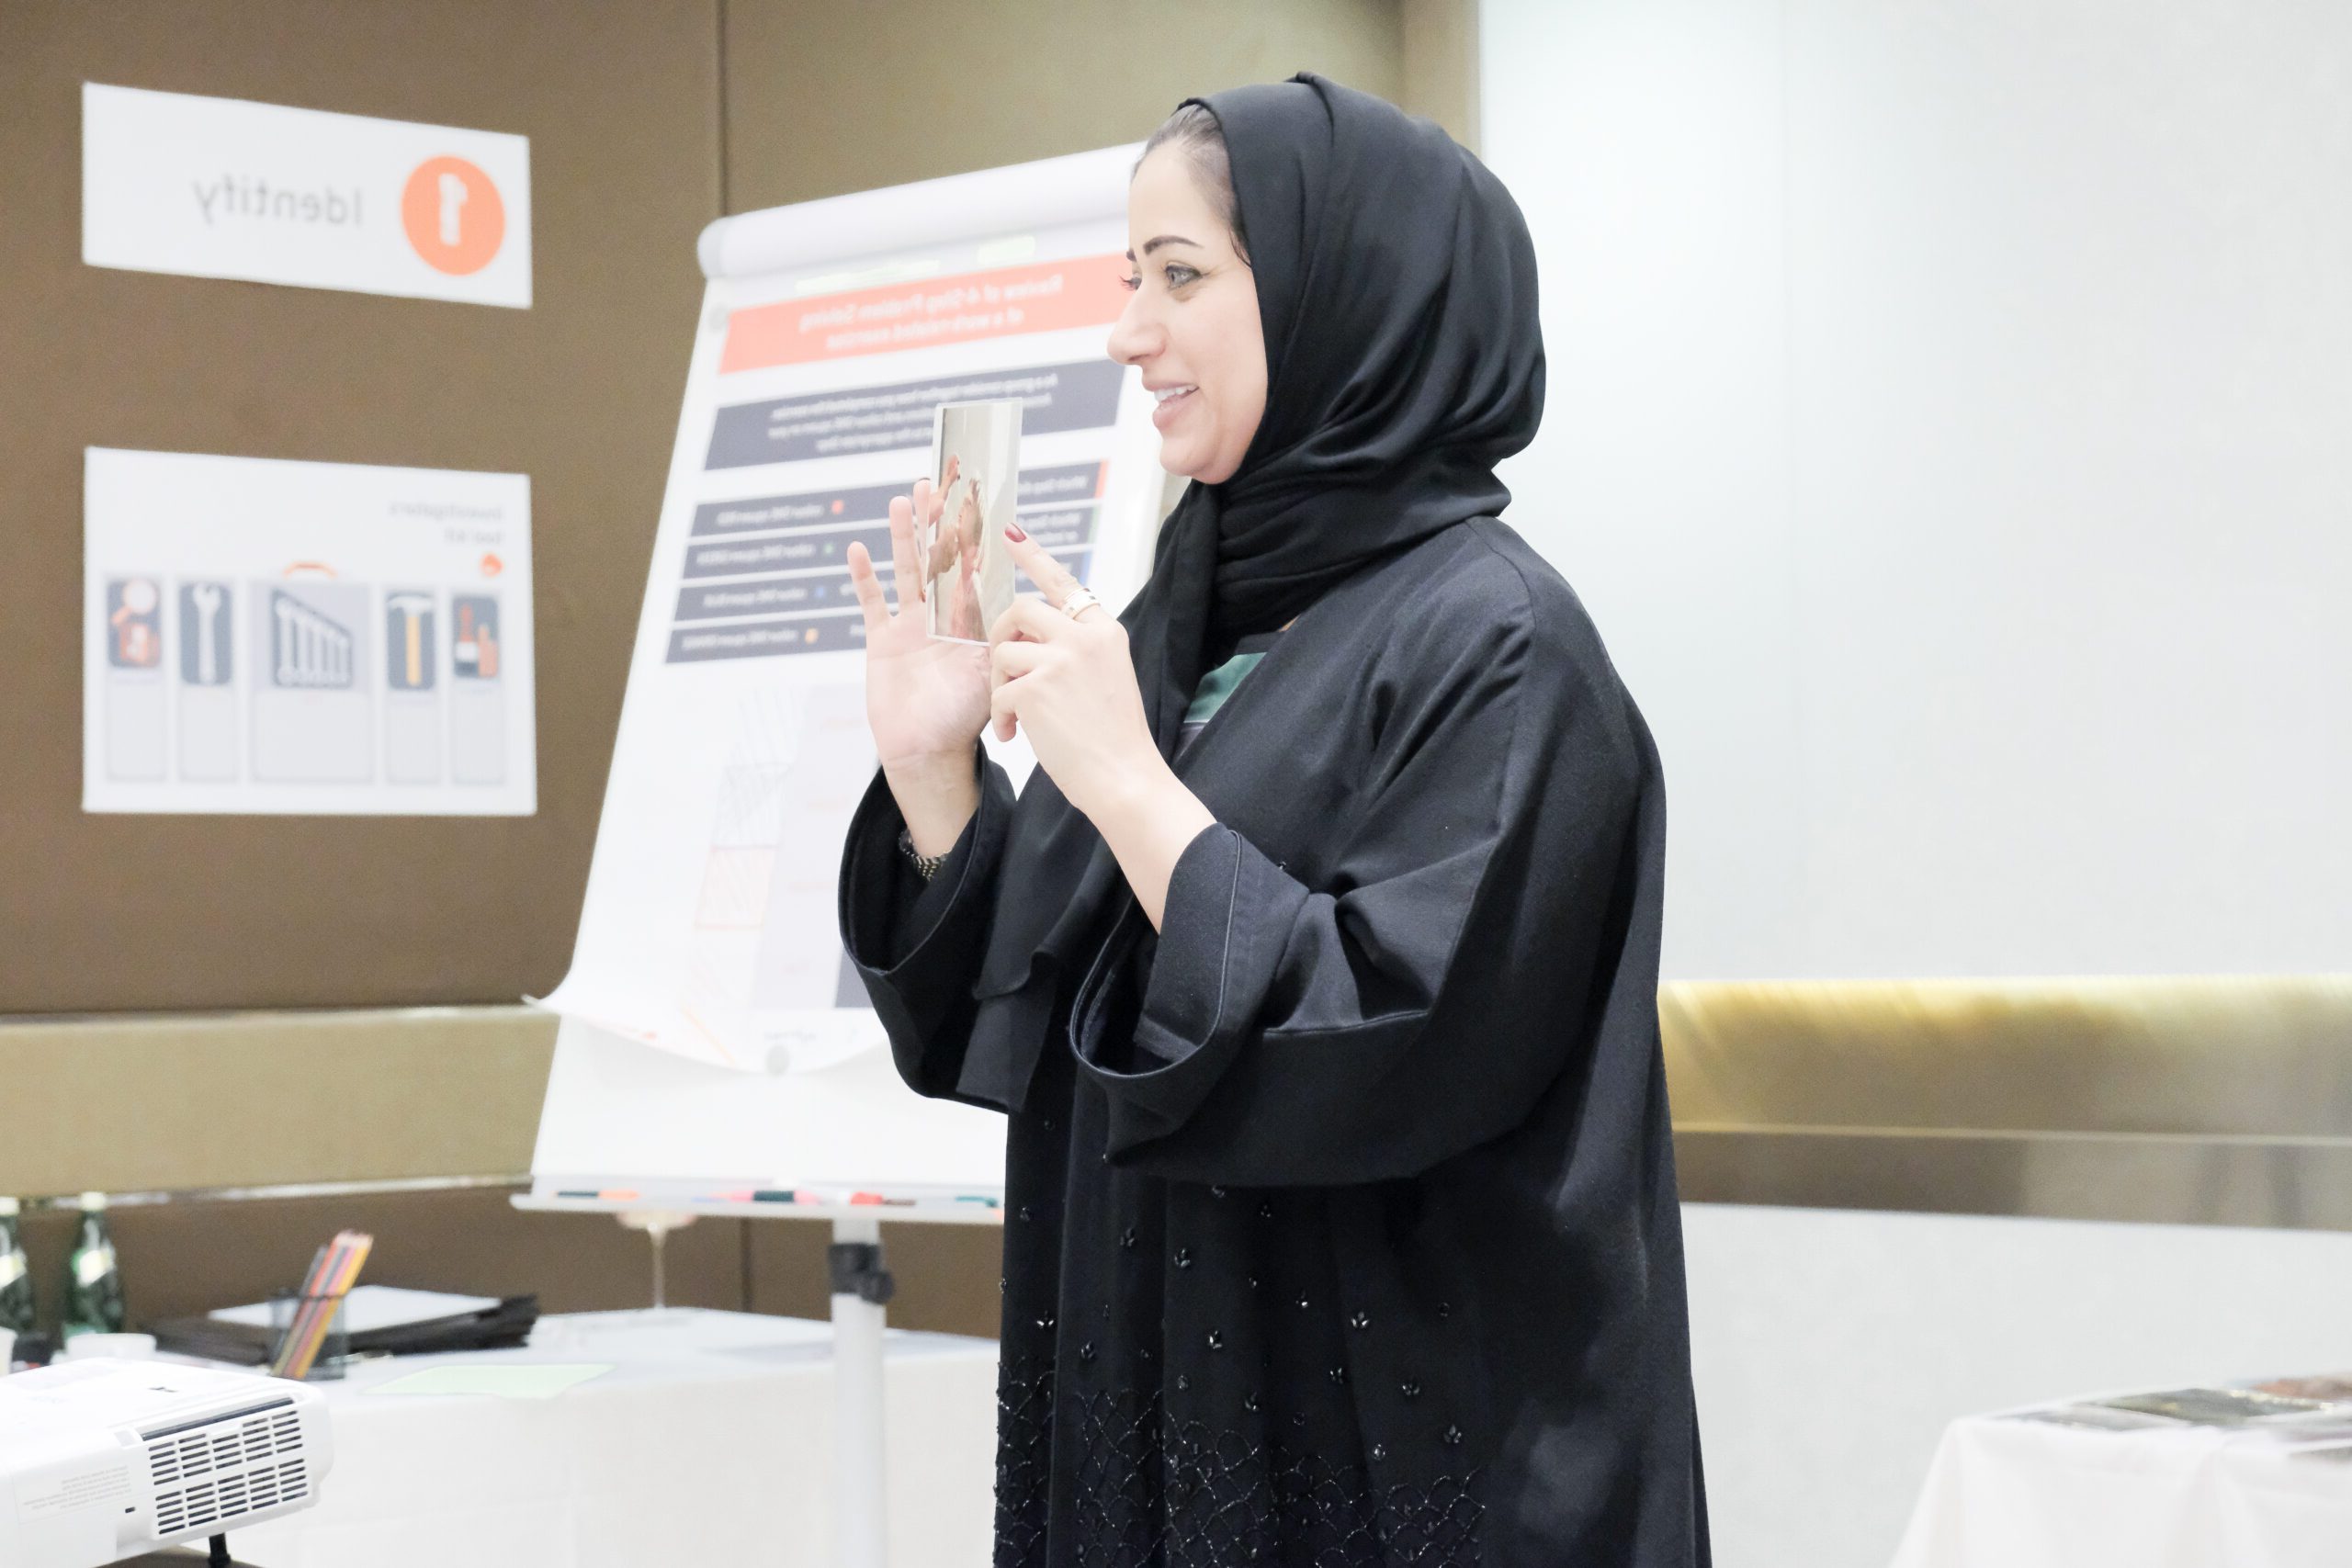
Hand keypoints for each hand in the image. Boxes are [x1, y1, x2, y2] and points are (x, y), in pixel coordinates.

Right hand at [847, 481, 989, 849]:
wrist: (931, 755)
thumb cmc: (966, 721)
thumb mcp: (993, 676)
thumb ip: (1005, 644)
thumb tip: (1031, 614)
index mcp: (972, 622)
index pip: (974, 569)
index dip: (974, 537)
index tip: (977, 501)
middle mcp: (942, 617)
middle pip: (939, 560)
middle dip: (937, 523)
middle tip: (936, 482)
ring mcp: (910, 626)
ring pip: (907, 572)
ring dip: (904, 537)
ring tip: (903, 501)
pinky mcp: (881, 641)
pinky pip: (871, 604)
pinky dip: (864, 578)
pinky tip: (858, 549)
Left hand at [987, 528, 1158, 821]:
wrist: (1125, 778)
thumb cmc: (1114, 738)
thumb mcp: (1108, 676)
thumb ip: (1078, 648)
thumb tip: (1029, 635)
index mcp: (1105, 631)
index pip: (1064, 583)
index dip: (1034, 557)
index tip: (1010, 534)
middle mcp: (1084, 636)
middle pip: (1020, 609)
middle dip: (1001, 635)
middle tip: (1002, 669)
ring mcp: (1060, 659)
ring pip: (1003, 651)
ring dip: (999, 685)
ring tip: (1015, 717)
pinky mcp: (1035, 687)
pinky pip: (998, 691)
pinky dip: (1000, 717)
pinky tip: (1014, 736)